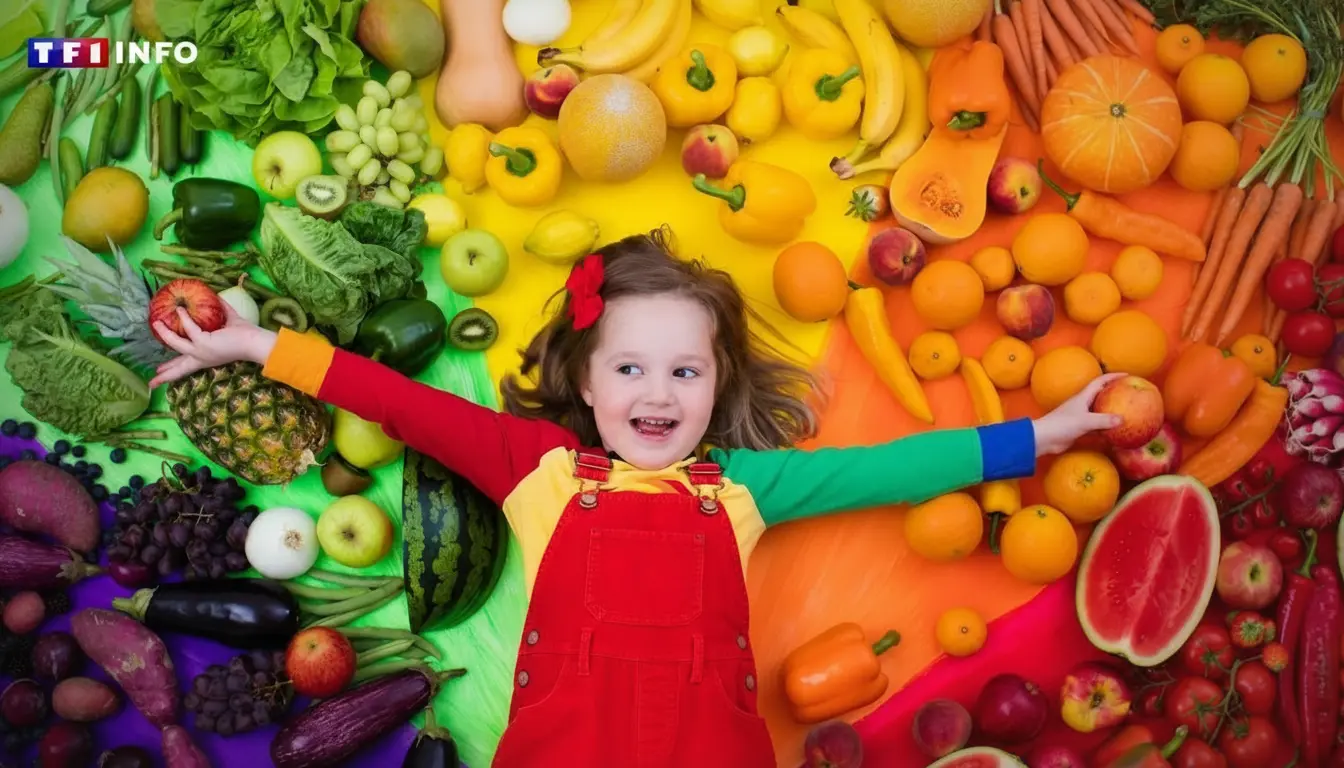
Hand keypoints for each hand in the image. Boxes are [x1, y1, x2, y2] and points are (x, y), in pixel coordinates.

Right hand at [147, 303, 275, 388]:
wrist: (254, 342)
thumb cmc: (245, 335)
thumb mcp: (227, 324)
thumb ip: (220, 312)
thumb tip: (215, 297)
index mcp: (206, 357)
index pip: (186, 366)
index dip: (172, 370)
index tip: (159, 373)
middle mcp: (202, 358)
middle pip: (179, 368)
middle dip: (165, 372)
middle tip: (152, 375)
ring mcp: (201, 352)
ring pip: (176, 344)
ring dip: (165, 333)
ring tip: (156, 323)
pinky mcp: (203, 343)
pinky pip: (189, 329)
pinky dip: (184, 319)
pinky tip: (179, 310)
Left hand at [1032, 372, 1125, 455]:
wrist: (1044, 438)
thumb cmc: (1061, 425)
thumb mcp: (1085, 421)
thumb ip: (1103, 420)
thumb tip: (1122, 419)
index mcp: (1083, 397)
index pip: (1099, 382)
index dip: (1113, 376)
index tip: (1127, 375)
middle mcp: (1082, 404)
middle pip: (1101, 395)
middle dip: (1114, 392)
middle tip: (1129, 393)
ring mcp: (1080, 416)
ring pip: (1099, 411)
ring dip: (1110, 411)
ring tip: (1126, 411)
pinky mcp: (1079, 428)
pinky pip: (1096, 425)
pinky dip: (1105, 427)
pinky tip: (1115, 431)